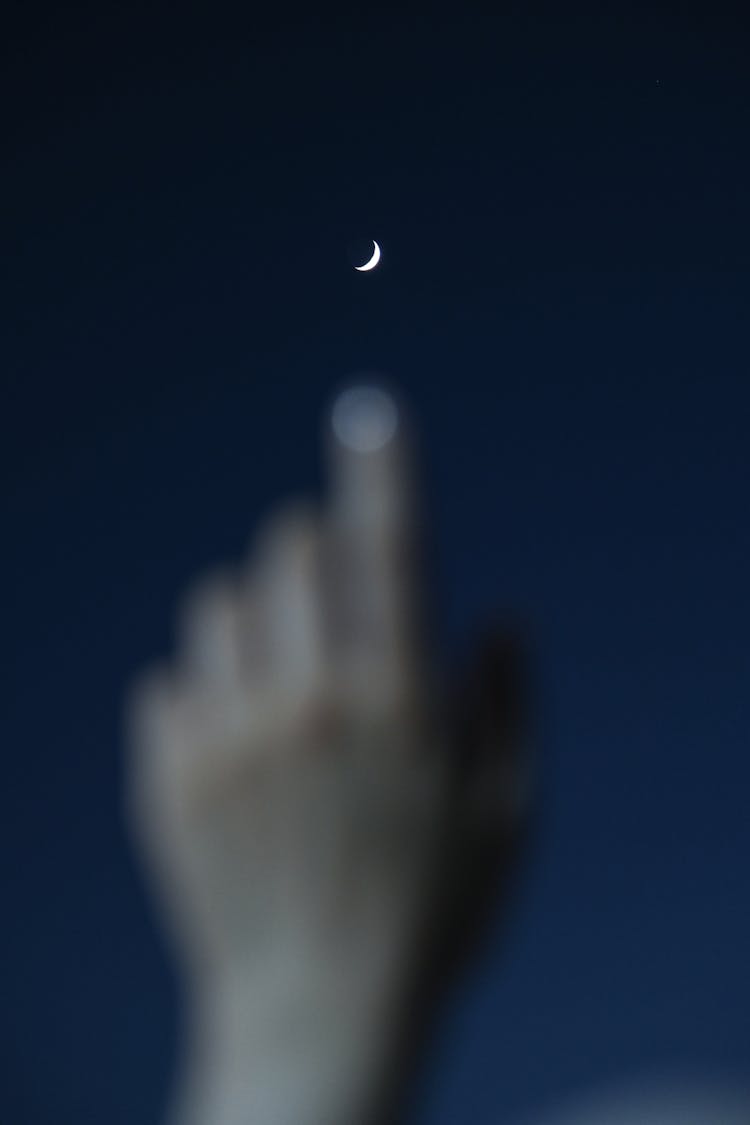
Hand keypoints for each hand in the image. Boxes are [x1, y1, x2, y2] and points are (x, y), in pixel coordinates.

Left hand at [126, 387, 528, 1124]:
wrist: (315, 1018)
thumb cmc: (432, 918)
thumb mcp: (510, 815)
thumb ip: (508, 701)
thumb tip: (496, 616)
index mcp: (399, 701)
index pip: (393, 546)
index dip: (386, 467)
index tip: (372, 410)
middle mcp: (307, 701)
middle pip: (291, 547)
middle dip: (318, 551)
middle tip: (337, 602)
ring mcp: (228, 734)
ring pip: (222, 600)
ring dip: (260, 615)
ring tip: (286, 684)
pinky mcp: (169, 772)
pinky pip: (174, 675)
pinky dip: (209, 686)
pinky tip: (239, 746)